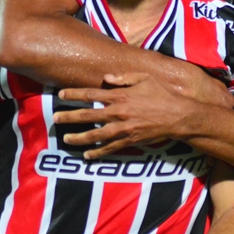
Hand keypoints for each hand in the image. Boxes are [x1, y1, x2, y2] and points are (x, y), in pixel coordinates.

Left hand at [54, 73, 231, 159]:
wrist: (179, 116)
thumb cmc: (163, 94)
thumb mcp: (145, 78)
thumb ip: (124, 78)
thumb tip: (106, 77)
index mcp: (120, 95)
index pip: (90, 94)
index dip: (73, 94)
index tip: (60, 95)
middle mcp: (118, 112)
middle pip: (87, 115)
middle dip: (69, 116)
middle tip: (55, 119)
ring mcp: (123, 128)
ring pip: (95, 134)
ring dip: (78, 137)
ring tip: (66, 138)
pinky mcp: (130, 140)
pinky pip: (110, 148)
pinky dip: (97, 153)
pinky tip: (87, 155)